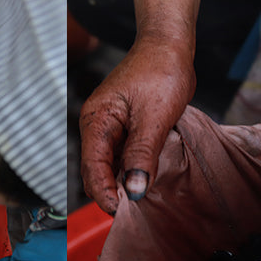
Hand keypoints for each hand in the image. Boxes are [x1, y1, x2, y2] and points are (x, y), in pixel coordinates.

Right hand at [78, 39, 194, 215]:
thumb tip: (133, 191)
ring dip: (121, 181)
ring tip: (141, 199)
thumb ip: (142, 155)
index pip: (91, 166)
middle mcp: (97, 123)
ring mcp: (110, 124)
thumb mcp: (154, 117)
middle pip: (96, 168)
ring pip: (109, 163)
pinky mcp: (123, 124)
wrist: (168, 46)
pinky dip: (130, 168)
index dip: (104, 193)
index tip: (121, 214)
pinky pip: (121, 154)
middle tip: (134, 213)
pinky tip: (145, 177)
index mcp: (97, 119)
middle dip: (110, 191)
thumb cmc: (161, 72)